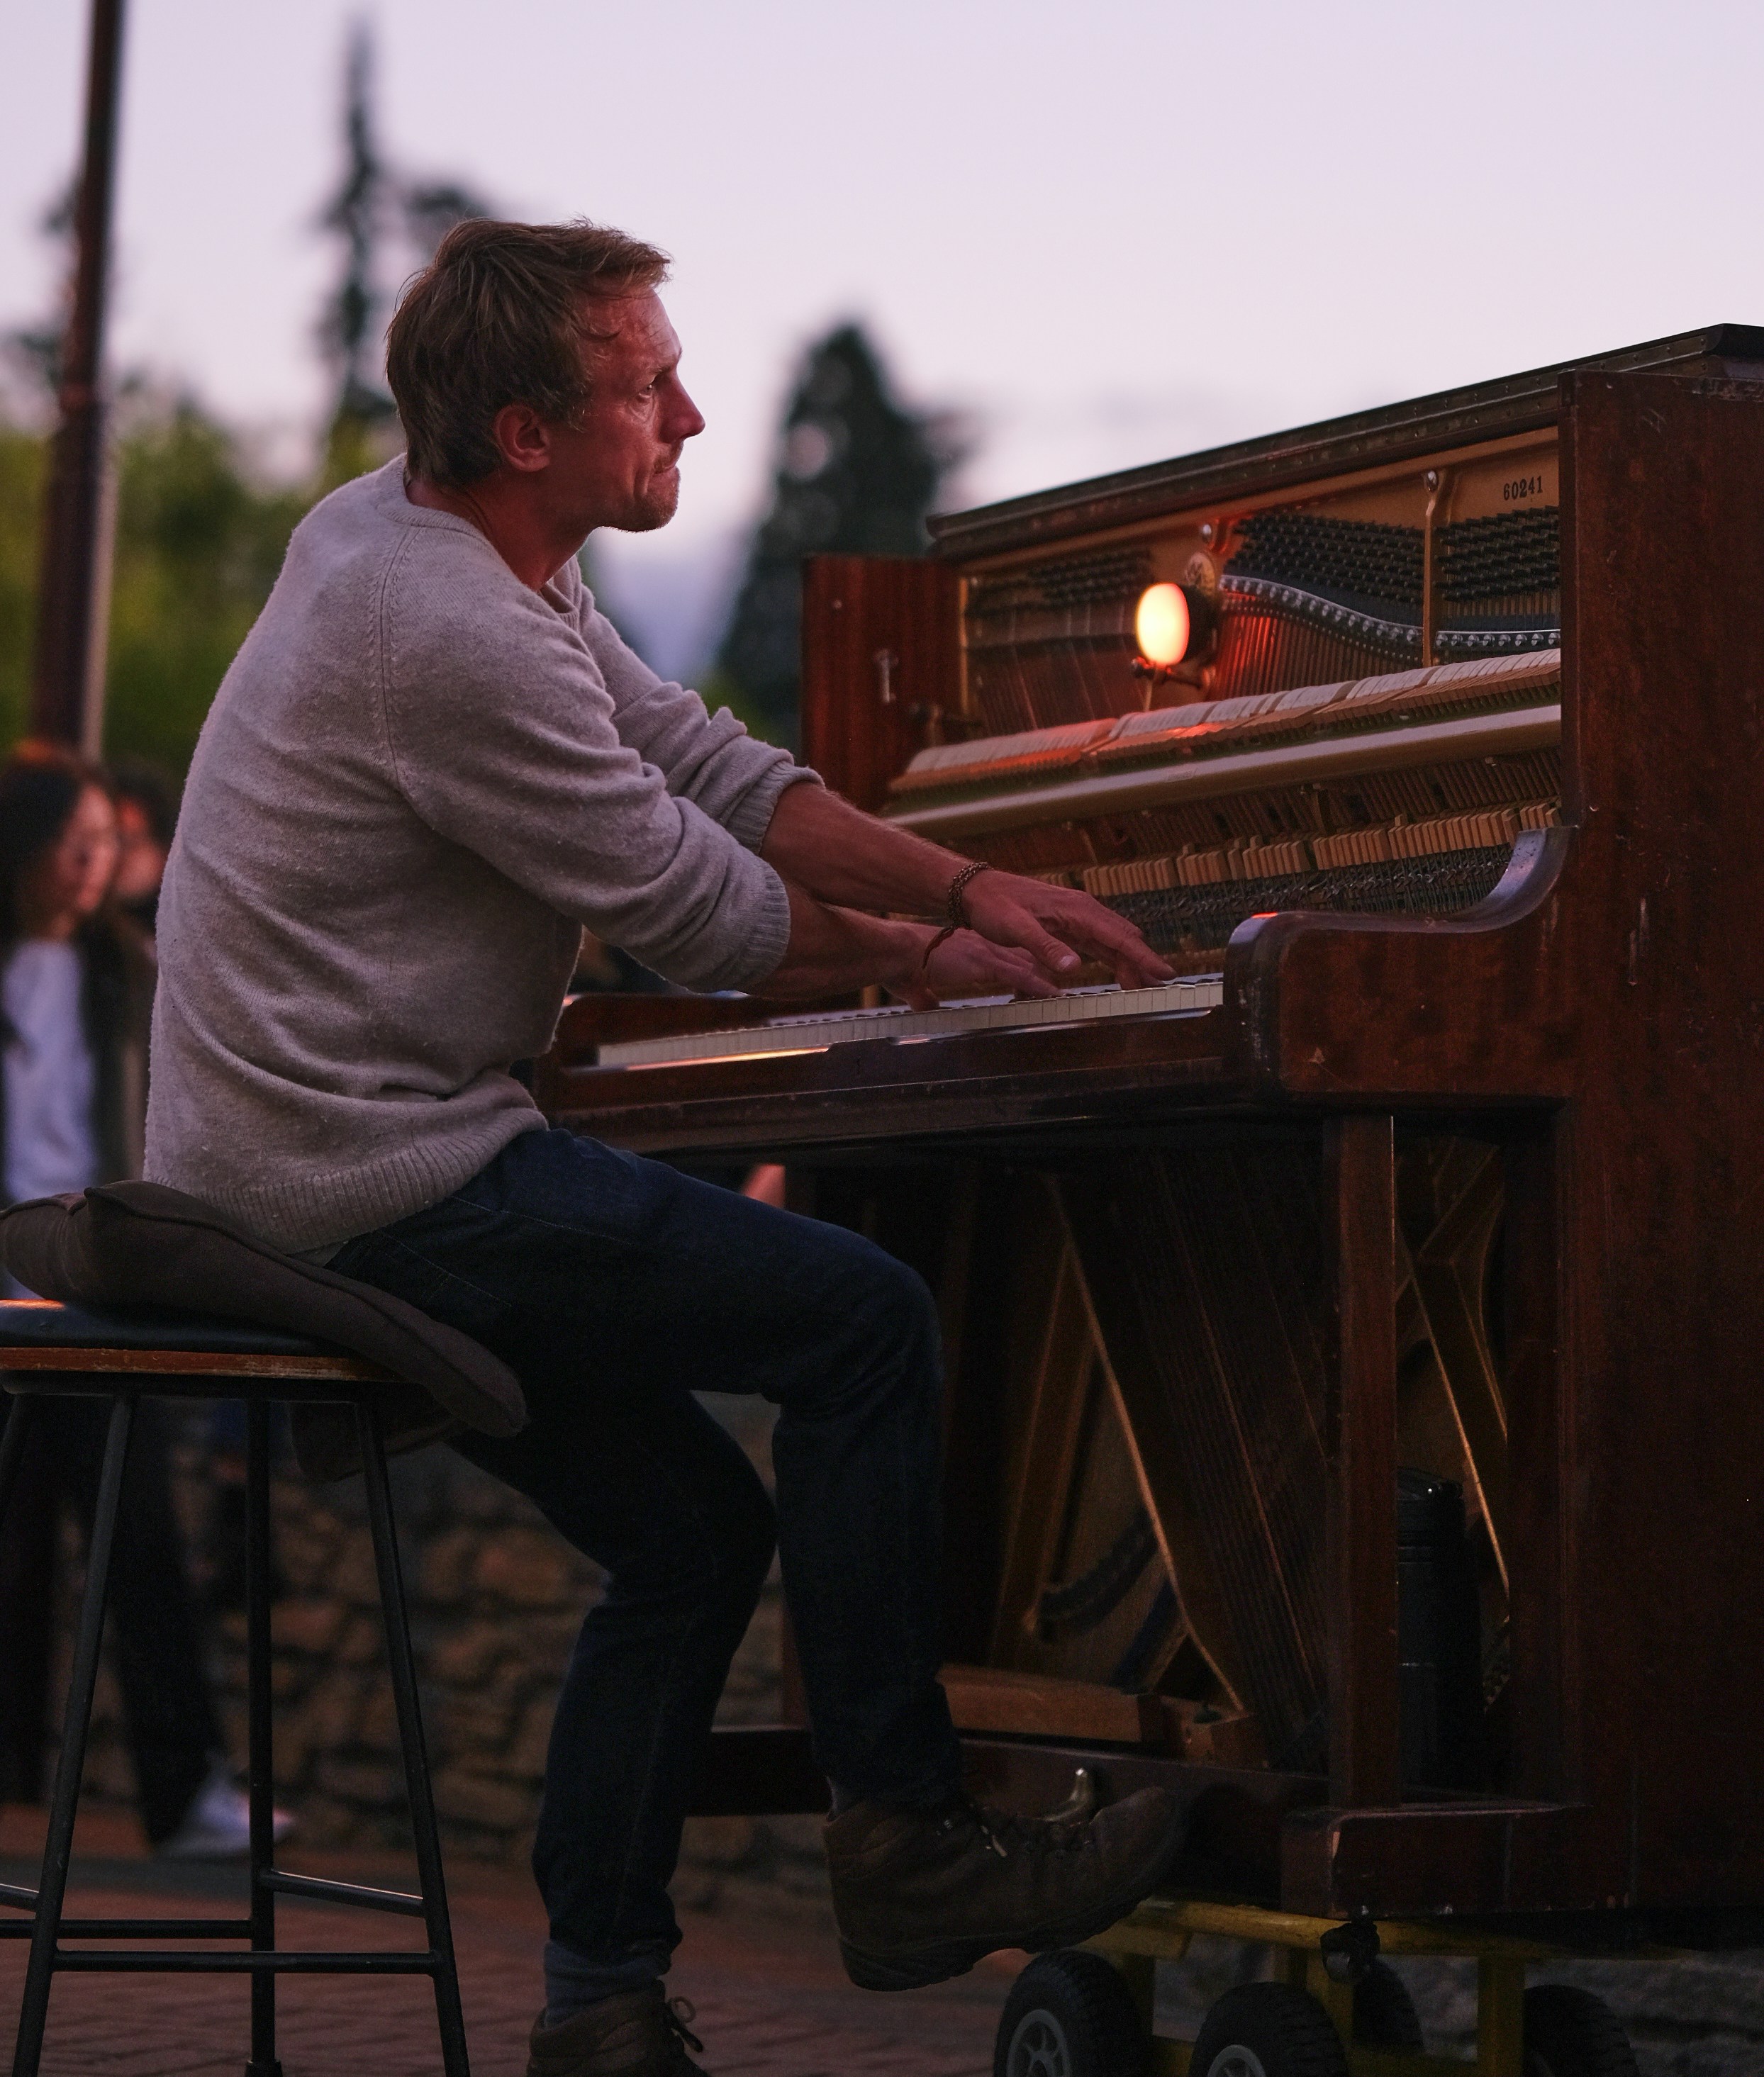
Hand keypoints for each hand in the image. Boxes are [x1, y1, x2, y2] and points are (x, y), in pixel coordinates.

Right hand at [893, 928, 1062, 1011]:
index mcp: (966, 949)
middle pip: (1020, 958)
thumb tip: (926, 1008)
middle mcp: (980, 946)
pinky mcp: (982, 963)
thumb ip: (925, 997)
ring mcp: (983, 953)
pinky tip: (1052, 992)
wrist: (894, 952)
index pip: (1001, 956)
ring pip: (1024, 966)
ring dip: (1044, 980)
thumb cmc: (899, 966)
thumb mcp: (916, 986)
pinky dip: (1037, 984)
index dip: (1019, 966)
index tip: (1032, 976)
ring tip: (1063, 992)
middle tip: (1059, 985)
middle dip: (1040, 972)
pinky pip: (1017, 975)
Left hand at [960, 870, 1173, 989]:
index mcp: (1077, 910)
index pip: (1118, 936)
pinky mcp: (1068, 925)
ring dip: (1130, 962)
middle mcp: (1083, 911)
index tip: (1164, 972)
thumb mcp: (1016, 928)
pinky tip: (1120, 972)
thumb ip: (1046, 948)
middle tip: (1159, 987)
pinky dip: (1113, 958)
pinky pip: (1099, 943)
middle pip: (1123, 939)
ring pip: (1113, 942)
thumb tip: (1074, 967)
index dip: (1143, 956)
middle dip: (1143, 962)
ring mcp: (1077, 917)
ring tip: (1145, 985)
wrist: (977, 890)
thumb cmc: (994, 905)